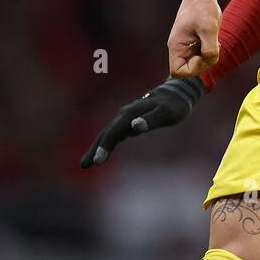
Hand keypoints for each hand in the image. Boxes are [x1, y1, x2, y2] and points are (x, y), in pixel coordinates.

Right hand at [80, 77, 203, 167]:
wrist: (175, 94)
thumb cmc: (173, 106)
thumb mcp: (166, 114)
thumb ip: (150, 120)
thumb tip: (135, 127)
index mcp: (130, 115)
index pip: (113, 133)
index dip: (104, 147)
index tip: (97, 161)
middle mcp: (124, 115)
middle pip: (106, 134)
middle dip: (95, 149)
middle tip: (84, 165)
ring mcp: (125, 118)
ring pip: (108, 134)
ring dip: (97, 147)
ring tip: (87, 163)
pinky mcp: (129, 121)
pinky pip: (115, 134)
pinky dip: (107, 143)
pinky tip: (103, 152)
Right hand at [167, 0, 221, 76]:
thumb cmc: (202, 9)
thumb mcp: (209, 29)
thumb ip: (209, 49)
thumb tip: (209, 61)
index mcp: (176, 46)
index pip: (178, 72)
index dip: (193, 69)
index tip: (201, 55)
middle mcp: (179, 48)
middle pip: (189, 70)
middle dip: (203, 63)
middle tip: (212, 47)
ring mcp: (186, 46)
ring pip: (197, 63)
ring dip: (208, 57)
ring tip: (213, 41)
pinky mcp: (195, 43)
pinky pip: (202, 56)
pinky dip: (210, 52)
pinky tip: (214, 40)